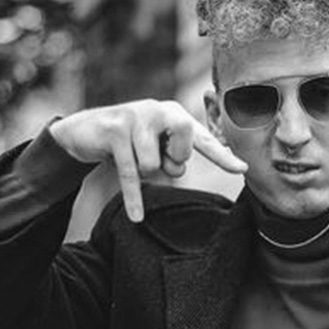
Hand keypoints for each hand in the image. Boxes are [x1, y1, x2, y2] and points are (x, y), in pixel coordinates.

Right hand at [49, 99, 247, 222]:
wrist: (85, 130)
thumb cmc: (130, 140)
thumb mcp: (156, 144)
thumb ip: (174, 154)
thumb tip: (181, 169)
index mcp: (176, 114)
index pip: (203, 139)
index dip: (222, 156)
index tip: (243, 169)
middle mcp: (160, 110)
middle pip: (183, 151)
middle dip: (171, 163)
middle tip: (156, 156)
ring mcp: (136, 119)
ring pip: (153, 165)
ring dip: (143, 169)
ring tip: (131, 156)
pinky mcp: (115, 132)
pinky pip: (130, 173)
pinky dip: (134, 197)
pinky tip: (136, 217)